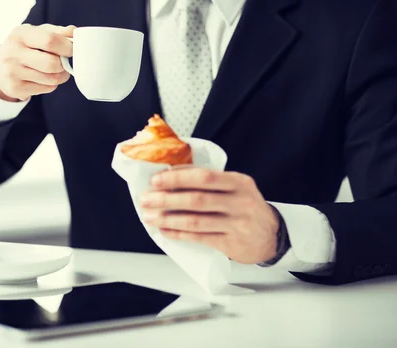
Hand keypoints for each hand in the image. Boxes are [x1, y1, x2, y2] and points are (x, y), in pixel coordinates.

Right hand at [0, 24, 74, 101]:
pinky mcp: (15, 88)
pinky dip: (51, 84)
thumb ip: (57, 32)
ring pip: (52, 79)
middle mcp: (13, 53)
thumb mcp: (36, 33)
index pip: (50, 41)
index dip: (68, 47)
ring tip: (57, 70)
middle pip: (52, 64)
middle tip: (65, 62)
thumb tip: (75, 33)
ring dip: (61, 76)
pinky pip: (47, 89)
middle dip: (65, 64)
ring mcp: (12, 72)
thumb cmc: (24, 46)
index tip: (73, 49)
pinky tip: (44, 78)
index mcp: (20, 34)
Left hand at [140, 168, 279, 263]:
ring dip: (167, 218)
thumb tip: (171, 175)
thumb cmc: (246, 208)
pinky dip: (178, 233)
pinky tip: (165, 230)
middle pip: (196, 199)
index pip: (204, 176)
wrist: (272, 236)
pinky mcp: (231, 243)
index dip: (177, 178)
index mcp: (239, 182)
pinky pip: (199, 237)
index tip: (156, 180)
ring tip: (149, 216)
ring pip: (195, 220)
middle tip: (146, 199)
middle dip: (166, 199)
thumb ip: (211, 182)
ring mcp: (237, 224)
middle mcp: (240, 201)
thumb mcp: (237, 188)